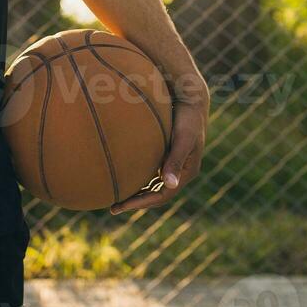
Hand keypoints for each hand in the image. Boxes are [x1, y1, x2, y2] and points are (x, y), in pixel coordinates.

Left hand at [111, 64, 209, 214]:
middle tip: (114, 207)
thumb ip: (175, 160)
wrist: (192, 99)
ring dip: (138, 191)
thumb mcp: (182, 139)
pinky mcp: (168, 152)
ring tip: (117, 195)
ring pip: (154, 184)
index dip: (142, 203)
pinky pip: (152, 170)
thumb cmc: (187, 118)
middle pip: (157, 194)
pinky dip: (139, 176)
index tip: (121, 206)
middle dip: (137, 201)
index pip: (162, 196)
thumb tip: (168, 184)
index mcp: (187, 171)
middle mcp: (180, 170)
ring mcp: (174, 162)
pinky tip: (124, 173)